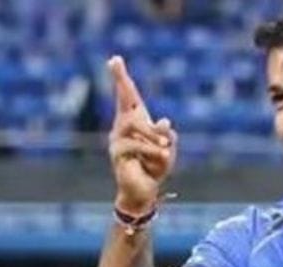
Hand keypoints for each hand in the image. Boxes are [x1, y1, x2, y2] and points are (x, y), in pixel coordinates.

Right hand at [107, 55, 176, 214]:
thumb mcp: (168, 150)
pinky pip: (136, 145)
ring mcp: (117, 139)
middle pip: (125, 102)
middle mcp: (122, 127)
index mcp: (135, 122)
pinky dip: (152, 152)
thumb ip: (167, 135)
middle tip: (119, 66)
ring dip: (153, 136)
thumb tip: (163, 121)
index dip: (121, 78)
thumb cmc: (155, 168)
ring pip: (134, 124)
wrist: (144, 191)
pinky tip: (160, 159)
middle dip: (122, 83)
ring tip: (165, 150)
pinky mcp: (117, 153)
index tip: (115, 59)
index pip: (128, 97)